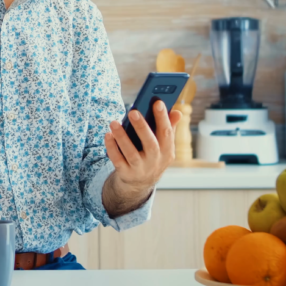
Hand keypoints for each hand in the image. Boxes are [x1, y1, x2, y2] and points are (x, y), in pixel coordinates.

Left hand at [102, 100, 181, 216]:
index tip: (158, 102)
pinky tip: (108, 135)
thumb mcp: (163, 146)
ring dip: (122, 137)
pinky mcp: (126, 173)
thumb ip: (168, 128)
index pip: (167, 133)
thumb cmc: (152, 156)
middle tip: (133, 111)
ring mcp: (140, 169)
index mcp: (167, 151)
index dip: (163, 118)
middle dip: (142, 127)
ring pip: (131, 153)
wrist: (140, 184)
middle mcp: (155, 161)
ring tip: (114, 122)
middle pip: (150, 144)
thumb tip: (177, 112)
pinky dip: (112, 147)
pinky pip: (117, 160)